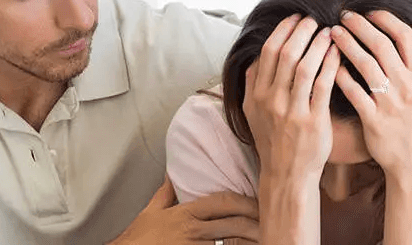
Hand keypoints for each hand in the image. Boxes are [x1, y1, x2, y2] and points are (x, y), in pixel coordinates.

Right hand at [110, 176, 258, 244]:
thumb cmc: (137, 239)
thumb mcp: (151, 211)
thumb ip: (166, 192)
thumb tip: (172, 173)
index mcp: (185, 214)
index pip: (224, 201)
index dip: (246, 201)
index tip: (260, 203)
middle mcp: (193, 231)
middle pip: (235, 223)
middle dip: (257, 223)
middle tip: (273, 223)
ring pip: (234, 243)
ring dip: (253, 242)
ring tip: (268, 239)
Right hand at [244, 14, 339, 177]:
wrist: (287, 173)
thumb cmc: (273, 140)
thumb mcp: (252, 113)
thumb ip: (252, 84)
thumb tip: (256, 58)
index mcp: (256, 95)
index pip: (268, 53)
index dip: (282, 31)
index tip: (295, 18)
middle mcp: (271, 100)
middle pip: (286, 55)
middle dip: (301, 31)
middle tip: (314, 18)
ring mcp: (292, 111)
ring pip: (304, 66)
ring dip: (318, 44)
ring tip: (330, 31)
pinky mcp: (313, 121)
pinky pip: (323, 85)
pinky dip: (331, 65)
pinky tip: (339, 53)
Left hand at [331, 10, 411, 174]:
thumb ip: (410, 67)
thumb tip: (393, 37)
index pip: (406, 36)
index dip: (386, 19)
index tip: (368, 11)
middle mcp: (408, 86)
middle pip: (382, 45)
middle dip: (360, 26)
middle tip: (343, 15)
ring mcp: (391, 103)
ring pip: (366, 65)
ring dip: (346, 45)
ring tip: (331, 33)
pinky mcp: (375, 120)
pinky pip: (353, 92)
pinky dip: (339, 76)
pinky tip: (327, 65)